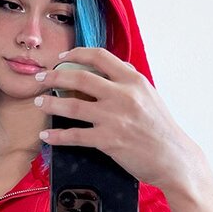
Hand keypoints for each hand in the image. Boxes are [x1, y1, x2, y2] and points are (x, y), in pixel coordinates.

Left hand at [35, 46, 212, 194]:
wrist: (174, 158)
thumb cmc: (161, 128)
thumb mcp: (150, 96)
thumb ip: (130, 81)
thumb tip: (114, 66)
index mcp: (133, 80)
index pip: (100, 57)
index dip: (76, 54)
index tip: (61, 58)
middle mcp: (123, 95)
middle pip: (80, 77)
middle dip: (54, 76)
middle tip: (40, 79)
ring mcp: (114, 118)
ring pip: (73, 105)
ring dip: (50, 103)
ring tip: (38, 103)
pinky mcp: (109, 141)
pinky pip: (75, 136)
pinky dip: (57, 136)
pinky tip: (46, 136)